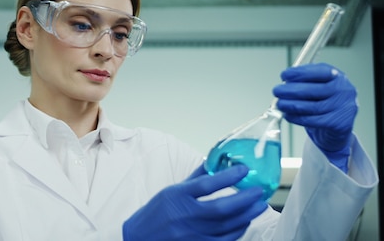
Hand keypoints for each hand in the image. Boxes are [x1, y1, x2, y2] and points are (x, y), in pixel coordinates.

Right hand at [122, 164, 267, 240]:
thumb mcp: (170, 191)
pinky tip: (244, 223)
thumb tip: (213, 163)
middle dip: (245, 199)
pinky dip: (237, 232)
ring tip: (258, 206)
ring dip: (246, 216)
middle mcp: (184, 216)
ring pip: (227, 226)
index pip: (206, 184)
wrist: (138, 238)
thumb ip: (194, 179)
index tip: (244, 170)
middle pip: (222, 208)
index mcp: (177, 196)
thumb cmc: (156, 213)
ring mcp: (191, 235)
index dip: (228, 176)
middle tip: (259, 192)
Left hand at [273, 63, 356, 170]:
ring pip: (312, 107)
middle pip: (313, 90)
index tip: (284, 75)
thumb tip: (285, 83)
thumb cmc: (324, 103)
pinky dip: (297, 118)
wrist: (337, 126)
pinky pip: (313, 121)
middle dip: (290, 90)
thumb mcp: (318, 88)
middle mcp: (344, 90)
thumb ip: (305, 83)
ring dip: (291, 105)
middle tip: (277, 91)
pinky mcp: (339, 124)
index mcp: (338, 77)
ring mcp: (344, 108)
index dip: (299, 73)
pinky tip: (288, 115)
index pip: (319, 71)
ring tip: (279, 104)